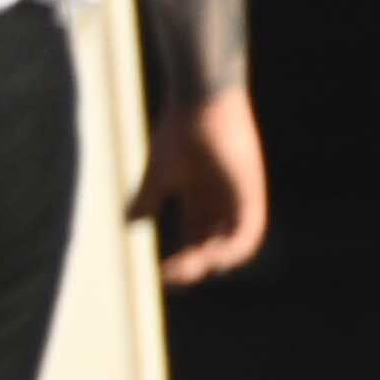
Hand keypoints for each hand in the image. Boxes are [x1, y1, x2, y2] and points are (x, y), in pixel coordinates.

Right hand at [141, 88, 269, 284]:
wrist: (201, 102)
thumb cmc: (180, 130)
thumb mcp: (158, 173)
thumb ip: (146, 199)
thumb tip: (129, 224)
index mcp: (202, 198)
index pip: (198, 239)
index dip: (184, 260)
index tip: (162, 273)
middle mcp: (224, 202)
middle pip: (214, 245)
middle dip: (194, 266)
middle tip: (171, 277)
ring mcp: (240, 198)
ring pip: (233, 245)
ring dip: (213, 262)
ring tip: (188, 269)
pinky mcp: (251, 192)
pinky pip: (248, 233)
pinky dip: (232, 250)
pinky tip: (210, 257)